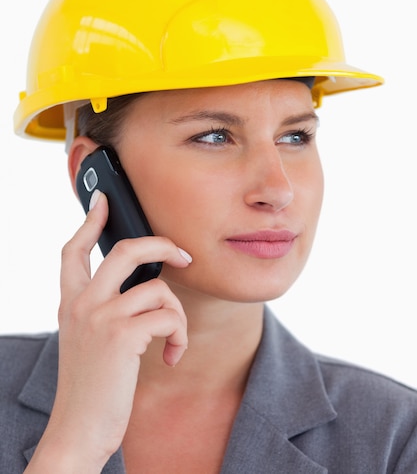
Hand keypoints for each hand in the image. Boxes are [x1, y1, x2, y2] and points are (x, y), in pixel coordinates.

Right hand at [26, 190, 190, 472]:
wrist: (79, 429)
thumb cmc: (91, 386)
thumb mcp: (87, 340)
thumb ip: (102, 310)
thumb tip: (142, 287)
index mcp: (71, 303)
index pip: (73, 251)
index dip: (90, 222)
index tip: (103, 201)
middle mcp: (82, 304)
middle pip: (125, 250)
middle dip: (162, 245)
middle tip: (184, 255)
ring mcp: (100, 317)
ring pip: (158, 288)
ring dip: (177, 315)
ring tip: (172, 340)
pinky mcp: (121, 336)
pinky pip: (168, 316)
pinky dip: (179, 336)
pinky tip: (171, 356)